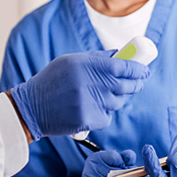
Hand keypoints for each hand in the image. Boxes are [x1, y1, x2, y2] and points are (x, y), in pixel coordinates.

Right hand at [8, 50, 149, 139]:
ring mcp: (89, 103)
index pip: (121, 66)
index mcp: (86, 64)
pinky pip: (107, 117)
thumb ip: (96, 58)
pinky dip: (103, 114)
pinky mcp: (88, 120)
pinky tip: (91, 109)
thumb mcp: (71, 61)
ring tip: (104, 96)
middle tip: (137, 83)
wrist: (32, 107)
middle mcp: (89, 83)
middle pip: (125, 85)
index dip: (137, 68)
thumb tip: (120, 55)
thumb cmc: (53, 81)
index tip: (145, 70)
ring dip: (117, 99)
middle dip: (135, 84)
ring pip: (117, 102)